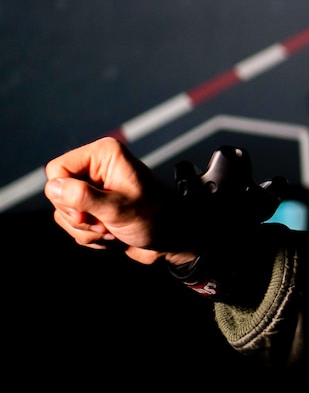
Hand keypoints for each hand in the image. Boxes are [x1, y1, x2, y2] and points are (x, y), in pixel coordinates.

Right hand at [44, 137, 195, 267]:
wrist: (171, 238)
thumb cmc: (155, 217)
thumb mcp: (119, 208)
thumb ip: (84, 197)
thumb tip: (53, 186)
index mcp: (103, 155)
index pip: (56, 170)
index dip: (64, 194)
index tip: (84, 212)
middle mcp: (96, 168)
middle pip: (57, 193)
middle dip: (78, 216)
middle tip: (105, 223)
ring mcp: (94, 189)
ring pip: (63, 212)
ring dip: (85, 229)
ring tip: (111, 229)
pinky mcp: (94, 207)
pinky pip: (72, 224)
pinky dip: (89, 236)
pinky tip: (111, 235)